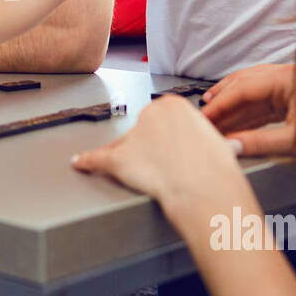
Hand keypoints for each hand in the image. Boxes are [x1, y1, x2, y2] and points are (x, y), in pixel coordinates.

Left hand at [71, 95, 245, 211]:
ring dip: (132, 160)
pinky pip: (98, 158)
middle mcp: (150, 115)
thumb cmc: (214, 170)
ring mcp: (133, 136)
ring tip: (153, 176)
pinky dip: (88, 161)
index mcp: (173, 105)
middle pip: (140, 131)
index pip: (159, 119)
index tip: (173, 150)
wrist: (207, 190)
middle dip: (150, 149)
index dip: (166, 140)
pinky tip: (80, 162)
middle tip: (168, 166)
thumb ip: (196, 135)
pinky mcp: (119, 159)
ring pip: (124, 146)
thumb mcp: (213, 140)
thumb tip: (197, 143)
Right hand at [199, 63, 295, 159]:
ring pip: (253, 93)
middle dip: (221, 102)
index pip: (242, 89)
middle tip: (201, 118)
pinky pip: (265, 103)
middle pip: (244, 85)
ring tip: (213, 116)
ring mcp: (293, 87)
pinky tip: (238, 124)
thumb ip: (261, 143)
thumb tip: (231, 146)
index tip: (202, 118)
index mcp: (287, 79)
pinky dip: (248, 113)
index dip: (219, 105)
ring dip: (233, 106)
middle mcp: (288, 78)